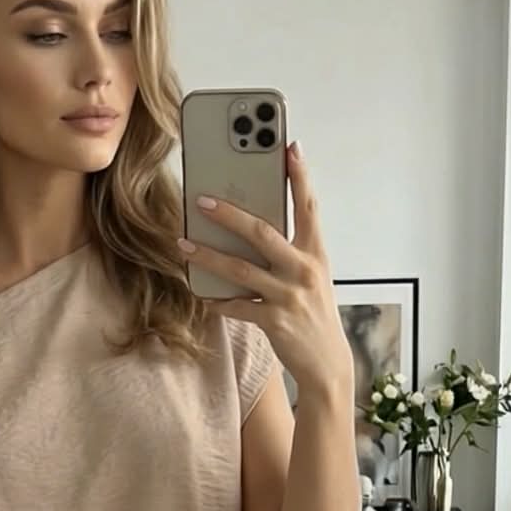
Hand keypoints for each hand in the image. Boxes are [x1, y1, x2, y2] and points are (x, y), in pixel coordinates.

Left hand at [179, 142, 352, 395]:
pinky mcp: (275, 321)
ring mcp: (289, 296)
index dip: (300, 176)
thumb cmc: (314, 314)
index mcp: (316, 254)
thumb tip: (252, 227)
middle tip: (202, 199)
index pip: (308, 206)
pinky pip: (237, 306)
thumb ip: (290, 252)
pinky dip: (218, 300)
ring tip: (183, 243)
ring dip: (208, 255)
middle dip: (230, 214)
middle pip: (263, 232)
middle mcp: (304, 270)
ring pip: (241, 269)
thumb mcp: (312, 277)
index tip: (290, 147)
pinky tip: (203, 294)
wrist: (327, 363)